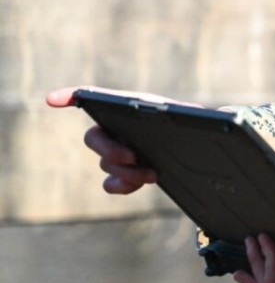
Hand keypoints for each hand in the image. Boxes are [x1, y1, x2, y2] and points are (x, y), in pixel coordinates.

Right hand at [45, 85, 185, 194]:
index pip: (94, 98)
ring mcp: (116, 153)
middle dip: (110, 149)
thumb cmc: (189, 125)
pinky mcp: (123, 175)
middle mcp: (117, 129)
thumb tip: (213, 111)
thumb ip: (192, 112)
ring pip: (106, 164)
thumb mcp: (191, 115)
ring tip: (152, 173)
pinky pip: (109, 183)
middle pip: (94, 138)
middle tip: (133, 156)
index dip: (71, 96)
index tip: (52, 100)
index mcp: (129, 108)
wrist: (193, 150)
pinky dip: (120, 186)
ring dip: (126, 171)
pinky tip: (135, 185)